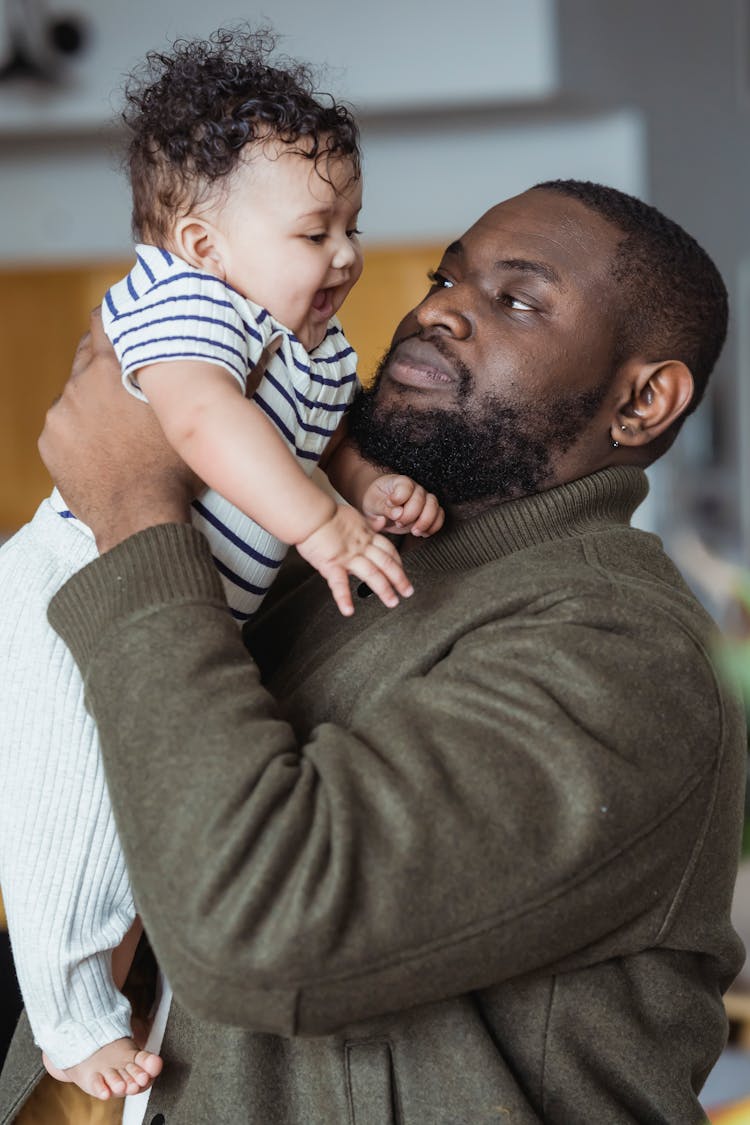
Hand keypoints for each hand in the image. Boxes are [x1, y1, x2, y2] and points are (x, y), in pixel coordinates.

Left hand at [38, 308, 198, 552]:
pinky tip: (103, 451)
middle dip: (106, 364)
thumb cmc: (173, 470)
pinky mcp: (50, 443)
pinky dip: (80, 433)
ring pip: (76, 395)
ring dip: (94, 402)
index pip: (104, 320)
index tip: (127, 325)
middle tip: (129, 381)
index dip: (116, 320)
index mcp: (113, 368)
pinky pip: (65, 428)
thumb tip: (269, 347)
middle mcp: (79, 384)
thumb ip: (222, 379)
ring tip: (119, 427)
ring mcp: (61, 414)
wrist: (140, 518)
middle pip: (87, 355)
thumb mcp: (200, 418)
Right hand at [296, 505, 413, 616]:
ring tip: (392, 602)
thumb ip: (368, 522)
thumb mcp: (353, 515)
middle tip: (407, 591)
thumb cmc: (325, 514)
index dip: (398, 561)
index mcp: (365, 536)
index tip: (402, 570)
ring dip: (384, 589)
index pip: (388, 549)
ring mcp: (348, 557)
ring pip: (372, 574)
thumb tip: (381, 522)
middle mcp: (360, 547)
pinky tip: (348, 610)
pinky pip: (339, 584)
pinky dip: (344, 598)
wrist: (311, 514)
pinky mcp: (332, 564)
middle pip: (386, 563)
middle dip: (399, 578)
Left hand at [361, 475, 444, 536]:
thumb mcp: (372, 505)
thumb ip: (383, 508)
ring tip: (414, 531)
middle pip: (421, 498)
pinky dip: (434, 526)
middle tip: (398, 523)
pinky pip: (440, 516)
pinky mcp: (429, 511)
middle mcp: (414, 488)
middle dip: (410, 515)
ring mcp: (424, 499)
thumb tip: (397, 514)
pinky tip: (422, 533)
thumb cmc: (376, 503)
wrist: (381, 507)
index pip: (405, 486)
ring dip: (425, 522)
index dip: (398, 498)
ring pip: (434, 506)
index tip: (389, 504)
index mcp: (398, 482)